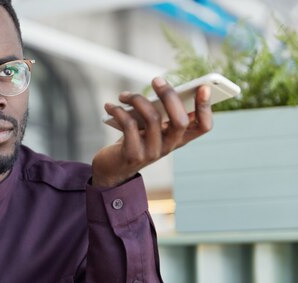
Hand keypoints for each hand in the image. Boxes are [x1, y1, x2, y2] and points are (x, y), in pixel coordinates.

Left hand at [91, 77, 212, 187]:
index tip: (203, 87)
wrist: (113, 168)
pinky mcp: (133, 154)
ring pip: (152, 118)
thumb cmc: (134, 140)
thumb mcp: (151, 127)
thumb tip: (161, 89)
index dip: (206, 108)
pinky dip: (118, 111)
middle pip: (180, 120)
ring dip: (136, 100)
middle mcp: (169, 147)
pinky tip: (110, 107)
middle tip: (157, 80)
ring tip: (124, 95)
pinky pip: (129, 125)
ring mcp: (152, 152)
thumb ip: (160, 112)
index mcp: (179, 138)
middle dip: (169, 95)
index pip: (204, 127)